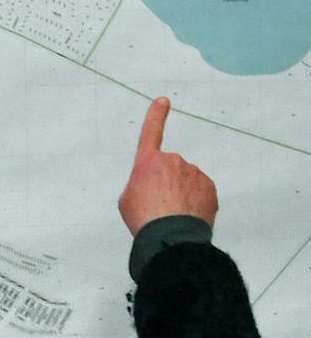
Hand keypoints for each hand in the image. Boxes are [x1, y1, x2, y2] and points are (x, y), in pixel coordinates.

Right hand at [118, 97, 218, 234]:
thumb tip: (154, 187)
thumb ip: (141, 184)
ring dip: (182, 192)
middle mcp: (173, 161)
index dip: (156, 115)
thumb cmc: (144, 218)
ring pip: (187, 180)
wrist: (171, 236)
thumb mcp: (128, 199)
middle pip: (169, 168)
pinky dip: (195, 201)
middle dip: (166, 181)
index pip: (151, 132)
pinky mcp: (209, 188)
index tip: (164, 101)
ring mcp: (194, 174)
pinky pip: (201, 191)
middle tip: (159, 204)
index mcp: (147, 162)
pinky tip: (187, 215)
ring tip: (174, 214)